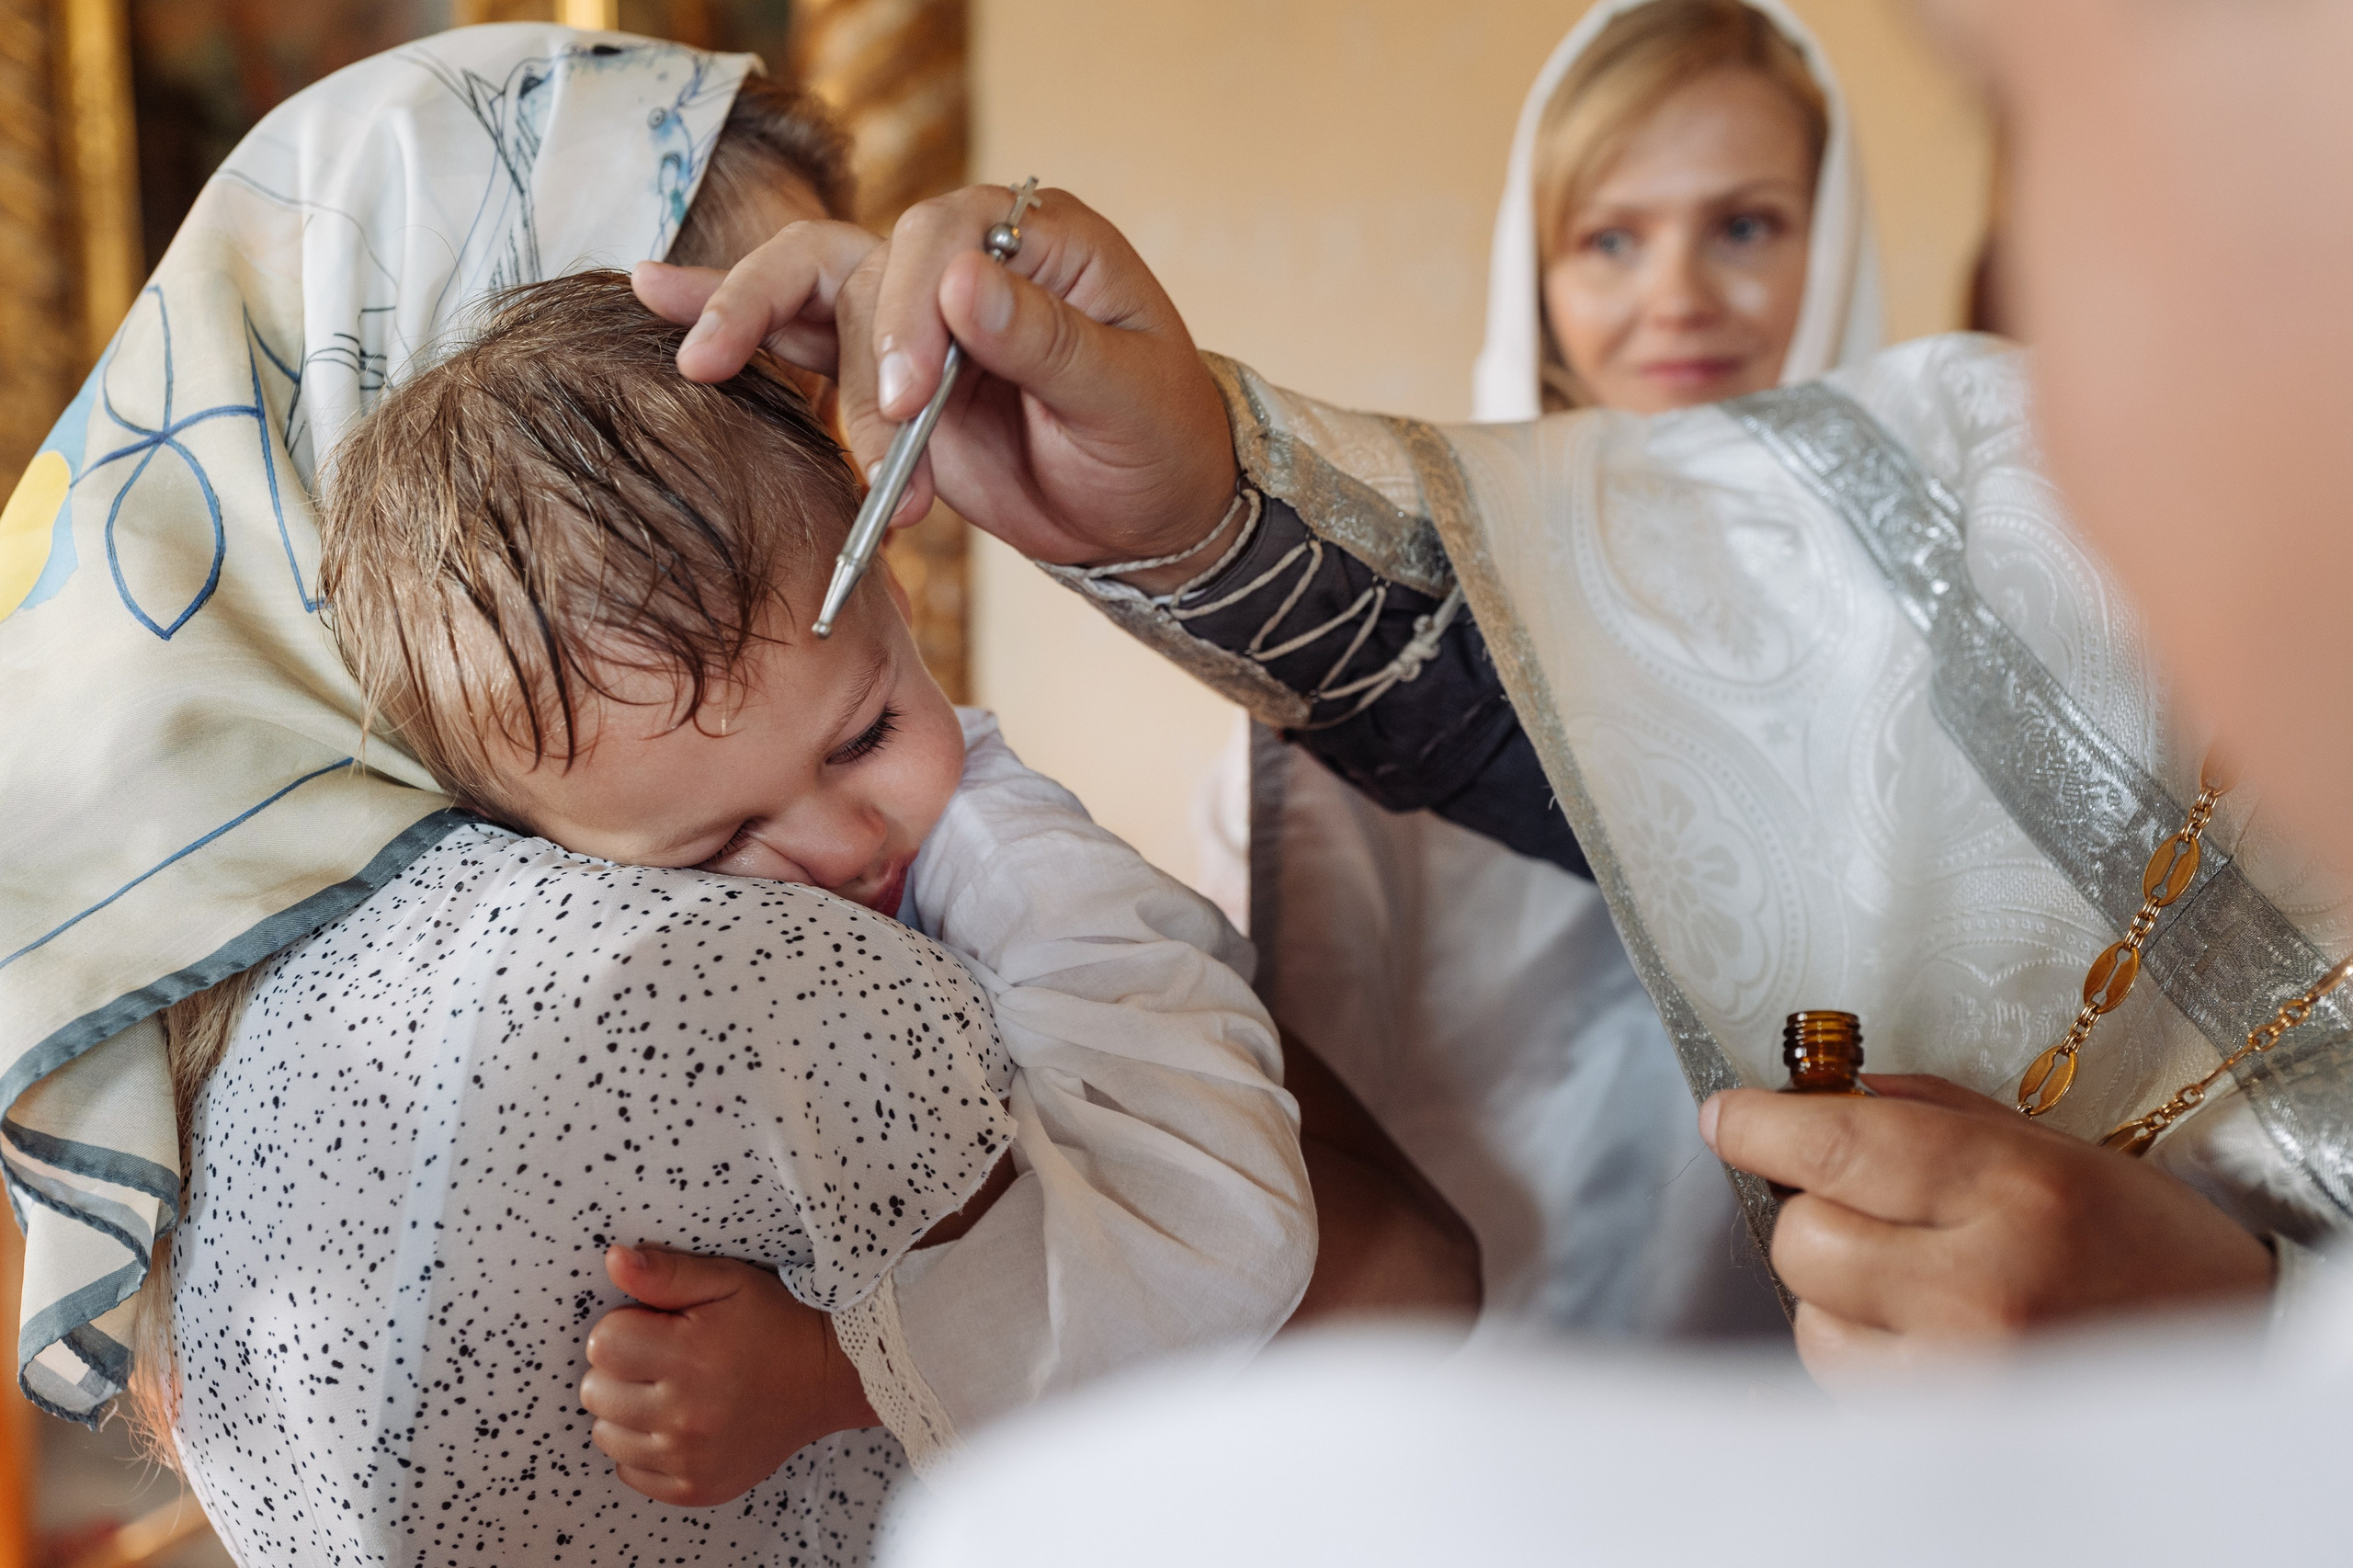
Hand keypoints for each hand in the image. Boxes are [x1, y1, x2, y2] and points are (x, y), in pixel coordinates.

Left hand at [580, 1244, 876, 1505]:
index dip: (624, 1327)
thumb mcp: (726, 1280)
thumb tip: (613, 1259)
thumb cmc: (774, 1321)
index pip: (602, 1343)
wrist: (828, 1377)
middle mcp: (686, 1415)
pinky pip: (629, 1471)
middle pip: (595, 1391)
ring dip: (626, 1410)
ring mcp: (690, 1459)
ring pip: (606, 1434)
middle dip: (621, 1369)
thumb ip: (665, 1272)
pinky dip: (643, 1449)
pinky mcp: (695, 1489)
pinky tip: (677, 1425)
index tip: (656, 1326)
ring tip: (669, 1390)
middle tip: (664, 1358)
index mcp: (690, 1356)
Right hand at [633, 187, 1238, 570]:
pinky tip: (652, 300)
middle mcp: (960, 258)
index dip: (909, 312)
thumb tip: (962, 285)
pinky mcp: (876, 368)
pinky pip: (793, 333)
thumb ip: (1043, 340)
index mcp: (1033, 236)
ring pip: (808, 296)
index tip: (909, 401)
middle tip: (874, 434)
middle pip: (855, 264)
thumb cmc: (1155, 440)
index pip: (940, 238)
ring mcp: (910, 312)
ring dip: (775, 352)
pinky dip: (726, 318)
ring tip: (736, 394)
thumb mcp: (1123, 394)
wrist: (1148, 510)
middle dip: (847, 353)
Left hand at [1700, 1074, 2275, 1382]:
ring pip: (1810, 1315)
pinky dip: (1860, 1344)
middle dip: (1809, 1210)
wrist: (2228, 1349)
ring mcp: (1961, 1375)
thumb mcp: (2050, 1148)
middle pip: (1803, 1237)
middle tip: (1859, 1203)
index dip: (1762, 1125)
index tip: (1728, 1116)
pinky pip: (1845, 1375)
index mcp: (2017, 1191)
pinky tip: (1922, 1329)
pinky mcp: (1948, 1433)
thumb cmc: (2137, 1241)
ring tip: (1911, 1275)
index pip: (1839, 1145)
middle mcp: (1982, 1288)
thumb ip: (1927, 1113)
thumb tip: (1813, 1094)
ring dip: (1833, 1287)